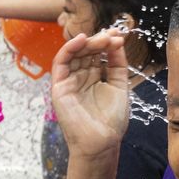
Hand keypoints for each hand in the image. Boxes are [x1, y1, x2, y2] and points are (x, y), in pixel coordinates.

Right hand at [51, 30, 129, 158]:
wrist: (102, 142)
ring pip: (74, 54)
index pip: (97, 54)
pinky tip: (81, 40)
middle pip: (86, 52)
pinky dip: (69, 48)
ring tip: (102, 39)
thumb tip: (117, 41)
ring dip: (87, 43)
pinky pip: (60, 63)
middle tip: (112, 36)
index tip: (119, 36)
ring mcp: (69, 81)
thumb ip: (117, 64)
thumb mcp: (119, 85)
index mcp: (94, 77)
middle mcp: (80, 77)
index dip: (107, 43)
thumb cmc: (111, 120)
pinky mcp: (59, 87)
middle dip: (99, 41)